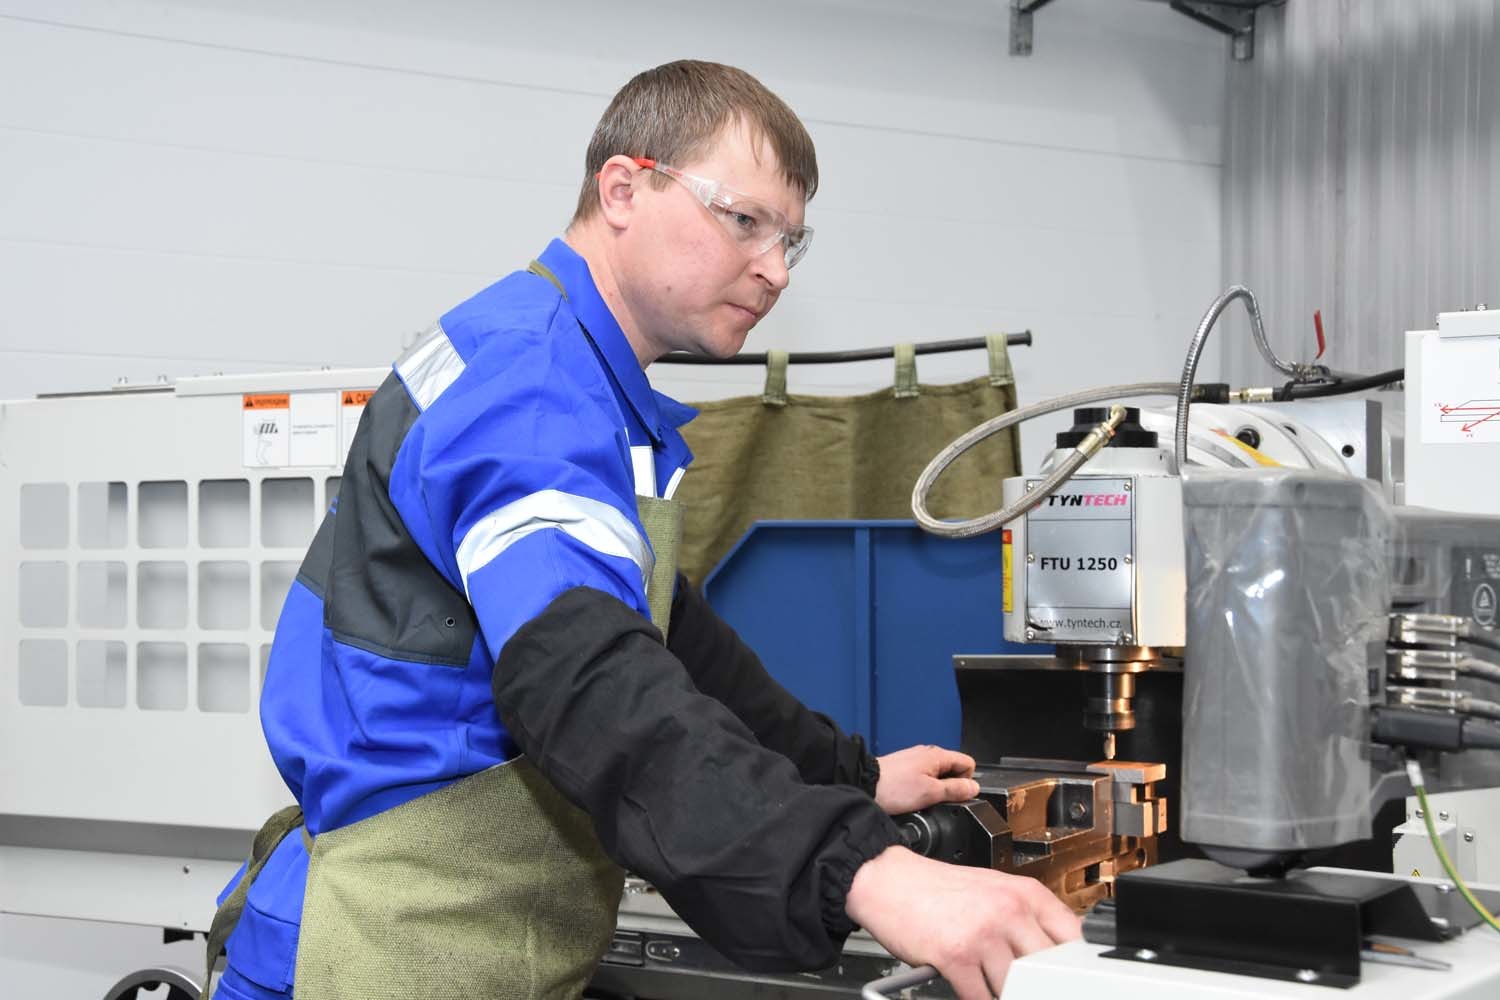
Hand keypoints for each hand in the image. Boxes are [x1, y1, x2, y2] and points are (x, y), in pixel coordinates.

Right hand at [845, 846, 1081, 999]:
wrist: (888, 880)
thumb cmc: (938, 888)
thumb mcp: (994, 891)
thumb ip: (1028, 920)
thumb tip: (1059, 958)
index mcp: (1025, 894)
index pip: (1073, 938)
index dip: (1074, 967)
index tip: (1070, 980)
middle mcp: (1008, 911)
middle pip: (1048, 969)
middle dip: (1039, 986)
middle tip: (1029, 987)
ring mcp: (983, 934)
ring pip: (1015, 988)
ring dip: (1003, 993)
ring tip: (989, 981)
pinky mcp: (956, 956)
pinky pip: (981, 998)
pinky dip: (978, 999)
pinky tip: (971, 989)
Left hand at [874, 745, 979, 813]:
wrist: (863, 785)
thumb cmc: (893, 788)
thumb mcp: (930, 793)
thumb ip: (955, 790)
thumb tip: (974, 788)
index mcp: (937, 755)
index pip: (968, 763)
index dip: (966, 781)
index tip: (955, 795)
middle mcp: (927, 754)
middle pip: (953, 769)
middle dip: (950, 787)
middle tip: (936, 799)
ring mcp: (915, 760)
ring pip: (938, 775)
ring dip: (935, 789)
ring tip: (921, 799)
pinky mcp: (905, 768)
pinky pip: (924, 778)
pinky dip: (922, 788)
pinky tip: (912, 796)